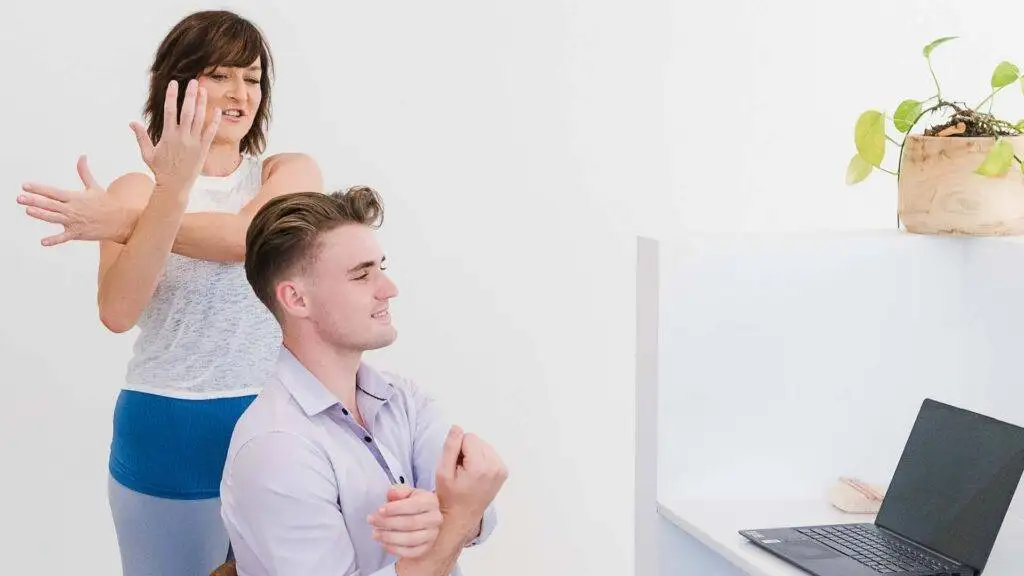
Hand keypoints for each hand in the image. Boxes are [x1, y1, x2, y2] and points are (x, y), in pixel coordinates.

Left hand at [18, 156, 132, 245]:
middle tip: (19, 198)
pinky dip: (54, 240)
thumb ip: (84, 172)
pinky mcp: (78, 233)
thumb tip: (82, 156)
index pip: (53, 192)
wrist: (121, 220)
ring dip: (41, 215)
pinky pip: (64, 238)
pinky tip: (43, 242)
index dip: (39, 188)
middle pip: (50, 204)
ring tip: (28, 211)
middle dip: (34, 200)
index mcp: (75, 197)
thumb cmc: (107, 203)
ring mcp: (75, 222)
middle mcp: (73, 209)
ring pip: (54, 218)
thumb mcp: (94, 187)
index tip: (25, 186)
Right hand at [129, 78, 220, 193]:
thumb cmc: (160, 170)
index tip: (173, 84)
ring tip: (203, 90)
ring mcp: (194, 143)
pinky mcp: (204, 149)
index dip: (172, 96)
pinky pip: (211, 133)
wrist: (175, 186)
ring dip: (202, 103)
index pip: (170, 111)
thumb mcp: (147, 153)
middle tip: (193, 81)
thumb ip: (141, 137)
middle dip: (190, 95)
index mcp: (168, 136)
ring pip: (200, 119)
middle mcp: (182, 137)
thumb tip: (132, 122)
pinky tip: (218, 110)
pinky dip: (215, 121)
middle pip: (187, 111)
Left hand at [368, 486, 442, 557]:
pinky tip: (383, 543)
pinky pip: (410, 552)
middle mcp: (435, 519)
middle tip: (372, 521)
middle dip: (388, 523)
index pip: (413, 506)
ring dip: (389, 537)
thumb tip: (390, 493)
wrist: (424, 518)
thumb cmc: (413, 503)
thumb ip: (399, 492)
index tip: (380, 510)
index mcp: (431, 501)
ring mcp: (432, 535)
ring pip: (410, 539)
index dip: (395, 509)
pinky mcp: (426, 548)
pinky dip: (394, 549)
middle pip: (411, 523)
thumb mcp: (407, 493)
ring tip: (375, 533)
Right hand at [434, 426, 507, 535]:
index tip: (455, 465)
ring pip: (484, 445)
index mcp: (481, 467)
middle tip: (460, 470)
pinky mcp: (503, 472)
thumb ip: (450, 447)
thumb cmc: (449, 496)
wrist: (461, 516)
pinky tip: (475, 474)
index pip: (468, 437)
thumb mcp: (443, 471)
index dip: (457, 448)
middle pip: (478, 440)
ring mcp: (502, 470)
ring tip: (467, 473)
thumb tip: (457, 427)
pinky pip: (490, 454)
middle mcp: (496, 467)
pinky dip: (481, 459)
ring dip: (474, 454)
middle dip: (467, 450)